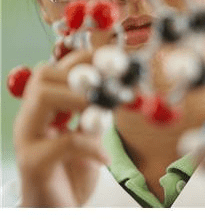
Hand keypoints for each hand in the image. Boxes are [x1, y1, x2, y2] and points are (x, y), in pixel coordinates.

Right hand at [14, 50, 110, 206]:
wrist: (59, 208)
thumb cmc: (74, 170)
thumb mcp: (91, 135)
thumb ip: (98, 112)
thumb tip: (118, 87)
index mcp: (45, 108)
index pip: (56, 70)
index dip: (82, 59)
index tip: (108, 57)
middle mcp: (31, 118)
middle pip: (44, 77)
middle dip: (78, 75)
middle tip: (104, 86)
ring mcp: (28, 139)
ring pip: (43, 98)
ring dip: (79, 98)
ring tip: (101, 110)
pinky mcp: (34, 163)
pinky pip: (62, 143)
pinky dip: (90, 146)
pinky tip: (103, 158)